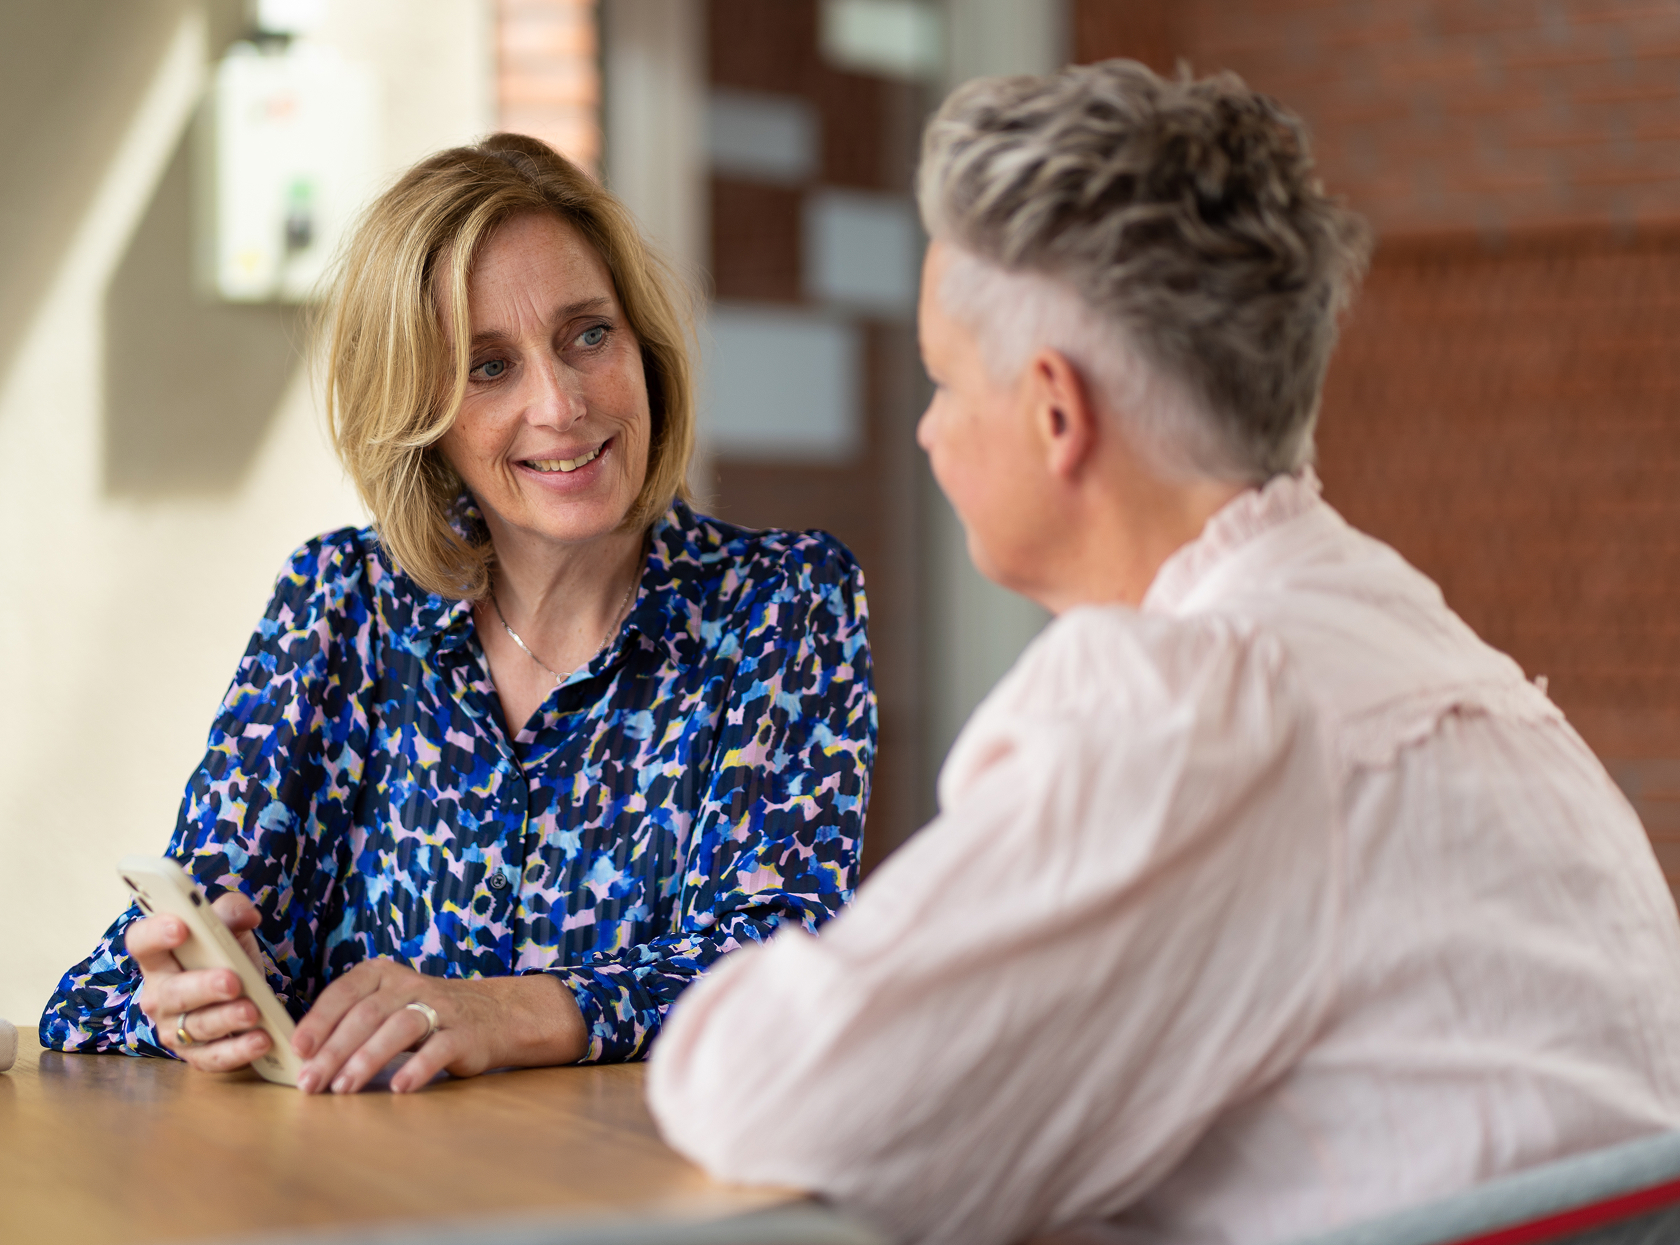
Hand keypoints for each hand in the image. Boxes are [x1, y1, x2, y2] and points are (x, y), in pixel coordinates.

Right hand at [128, 892, 271, 1072]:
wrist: (241, 993)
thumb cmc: (225, 956)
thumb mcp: (230, 929)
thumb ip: (232, 912)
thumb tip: (248, 914)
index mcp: (159, 958)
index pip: (141, 941)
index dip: (155, 933)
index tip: (180, 927)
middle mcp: (159, 995)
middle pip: (172, 992)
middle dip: (203, 986)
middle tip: (232, 981)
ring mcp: (173, 1028)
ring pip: (196, 1026)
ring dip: (226, 1019)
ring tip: (253, 1011)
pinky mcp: (196, 1055)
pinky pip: (214, 1056)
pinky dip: (238, 1050)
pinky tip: (261, 1039)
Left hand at [291, 960, 587, 1094]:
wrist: (493, 1015)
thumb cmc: (424, 1016)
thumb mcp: (386, 1006)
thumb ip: (351, 1022)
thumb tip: (302, 1058)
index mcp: (383, 975)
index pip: (344, 993)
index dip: (319, 1020)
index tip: (298, 1049)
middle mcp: (410, 985)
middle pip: (366, 1015)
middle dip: (334, 1050)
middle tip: (311, 1082)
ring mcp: (439, 1007)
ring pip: (399, 1028)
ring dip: (368, 1059)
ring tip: (344, 1087)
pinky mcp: (464, 1033)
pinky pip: (439, 1048)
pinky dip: (418, 1067)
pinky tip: (400, 1088)